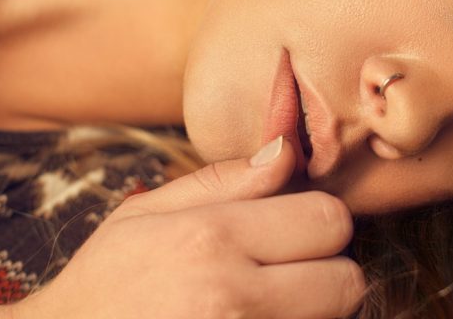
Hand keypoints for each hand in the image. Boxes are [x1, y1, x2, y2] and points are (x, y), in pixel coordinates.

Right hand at [13, 137, 365, 318]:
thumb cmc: (104, 285)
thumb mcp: (144, 214)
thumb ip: (224, 181)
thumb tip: (288, 150)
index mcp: (211, 239)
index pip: (329, 221)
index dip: (318, 224)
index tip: (293, 235)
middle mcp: (233, 298)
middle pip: (347, 282)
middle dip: (327, 275)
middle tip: (286, 278)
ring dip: (312, 313)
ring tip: (263, 306)